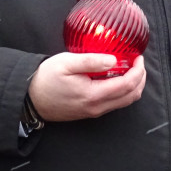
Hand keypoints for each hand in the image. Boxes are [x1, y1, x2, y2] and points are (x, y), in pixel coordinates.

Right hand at [27, 53, 145, 121]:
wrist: (30, 99)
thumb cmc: (46, 78)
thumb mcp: (66, 63)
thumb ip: (91, 61)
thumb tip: (114, 60)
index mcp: (93, 95)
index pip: (127, 85)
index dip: (138, 71)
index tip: (138, 57)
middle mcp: (97, 107)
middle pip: (131, 96)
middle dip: (141, 78)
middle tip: (138, 63)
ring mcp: (94, 112)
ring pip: (125, 102)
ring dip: (134, 86)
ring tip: (132, 69)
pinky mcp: (90, 112)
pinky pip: (115, 104)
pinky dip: (123, 91)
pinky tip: (119, 78)